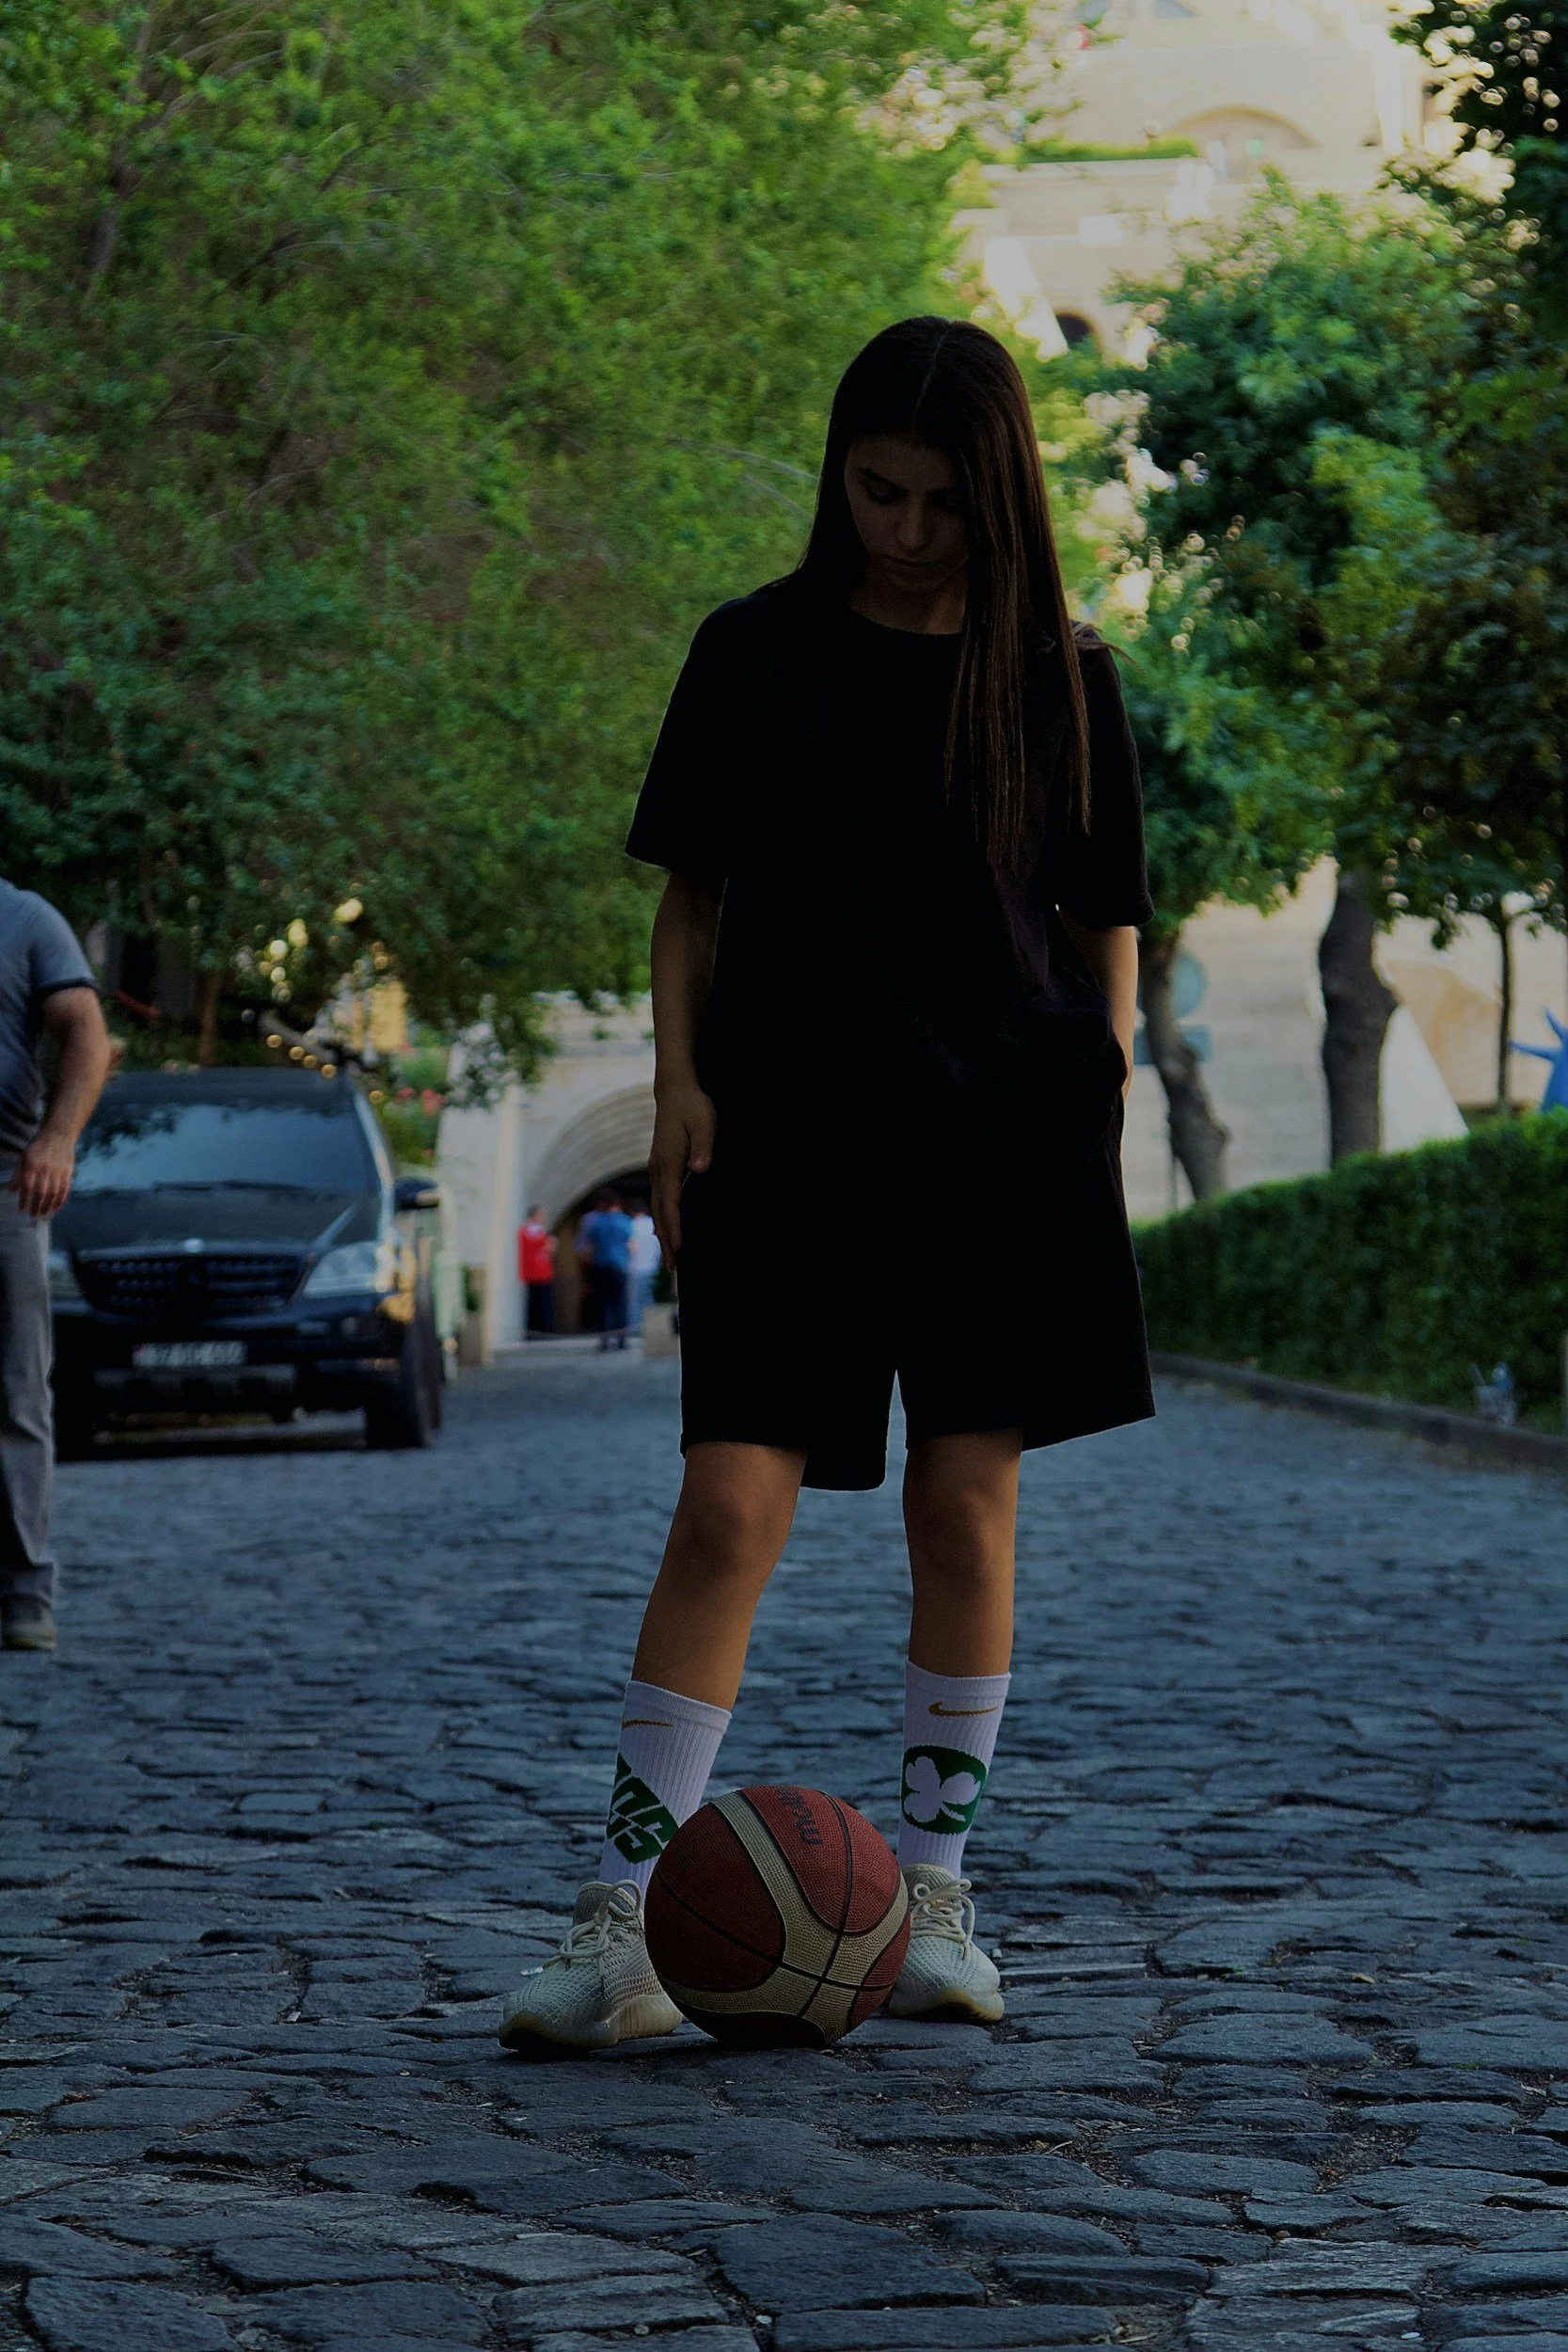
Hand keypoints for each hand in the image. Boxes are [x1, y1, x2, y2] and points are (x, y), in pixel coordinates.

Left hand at [10, 1131, 75, 1219]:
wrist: (58, 1135)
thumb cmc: (38, 1147)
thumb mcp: (24, 1157)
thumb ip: (18, 1174)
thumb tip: (11, 1190)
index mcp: (32, 1165)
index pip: (27, 1186)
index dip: (24, 1200)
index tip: (22, 1209)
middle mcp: (45, 1169)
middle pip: (41, 1192)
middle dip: (36, 1206)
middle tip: (33, 1215)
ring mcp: (58, 1171)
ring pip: (53, 1193)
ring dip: (48, 1206)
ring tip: (44, 1214)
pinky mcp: (68, 1172)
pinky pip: (65, 1189)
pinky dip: (61, 1200)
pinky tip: (56, 1207)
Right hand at [649, 1082, 715, 1259]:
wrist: (674, 1092)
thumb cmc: (693, 1107)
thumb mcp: (704, 1122)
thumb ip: (703, 1146)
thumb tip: (700, 1169)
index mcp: (669, 1163)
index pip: (671, 1203)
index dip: (675, 1227)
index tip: (680, 1248)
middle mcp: (658, 1170)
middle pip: (660, 1212)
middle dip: (667, 1241)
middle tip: (673, 1269)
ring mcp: (656, 1169)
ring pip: (657, 1208)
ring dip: (663, 1234)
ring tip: (670, 1259)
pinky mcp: (659, 1167)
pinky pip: (659, 1200)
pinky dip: (662, 1220)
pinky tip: (664, 1231)